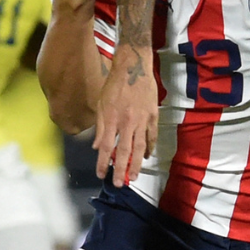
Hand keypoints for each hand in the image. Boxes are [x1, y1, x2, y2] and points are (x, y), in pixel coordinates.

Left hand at [94, 43, 157, 188]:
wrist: (133, 66)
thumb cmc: (114, 84)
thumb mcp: (101, 104)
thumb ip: (100, 127)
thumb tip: (97, 146)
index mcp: (112, 119)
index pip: (107, 147)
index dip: (103, 163)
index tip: (101, 175)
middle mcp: (127, 122)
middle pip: (124, 151)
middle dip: (121, 170)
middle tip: (120, 184)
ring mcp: (142, 119)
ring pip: (140, 147)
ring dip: (137, 163)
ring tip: (135, 176)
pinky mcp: (153, 115)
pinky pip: (151, 136)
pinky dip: (149, 147)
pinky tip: (147, 156)